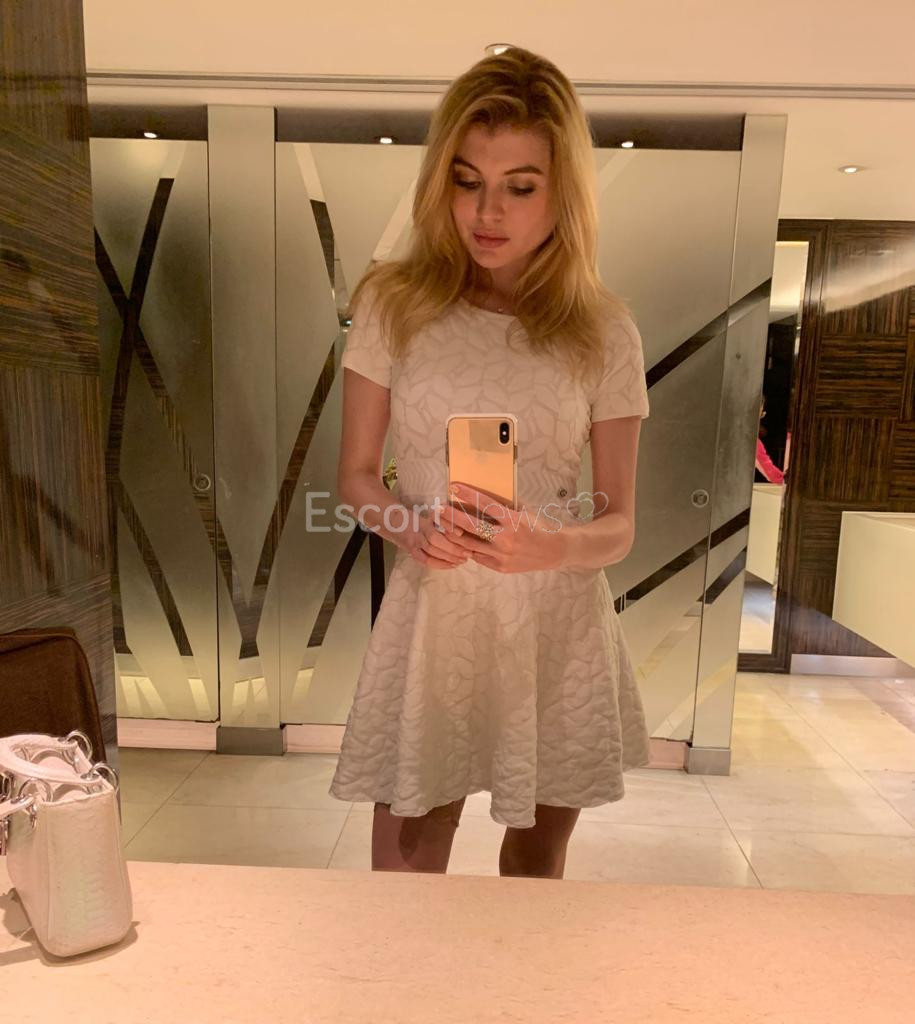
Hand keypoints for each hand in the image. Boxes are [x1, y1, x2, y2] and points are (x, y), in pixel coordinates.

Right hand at [407, 507, 468, 569]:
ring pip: (431, 551)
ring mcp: (415, 541)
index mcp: (426, 518)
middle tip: (468, 553)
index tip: (462, 533)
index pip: (438, 522)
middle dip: (453, 548)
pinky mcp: (412, 551)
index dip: (449, 527)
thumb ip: (444, 520)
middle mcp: (419, 529)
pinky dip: (440, 564)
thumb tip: (462, 530)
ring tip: (463, 560)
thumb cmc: (418, 517)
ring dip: (449, 557)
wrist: (393, 522)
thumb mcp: (430, 514)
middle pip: (435, 539)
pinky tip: (452, 565)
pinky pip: (425, 561)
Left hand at [440, 483, 566, 572]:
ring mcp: (501, 555)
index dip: (468, 495)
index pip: (485, 504)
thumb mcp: (524, 512)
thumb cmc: (539, 527)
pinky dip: (469, 549)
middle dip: (452, 516)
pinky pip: (478, 557)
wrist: (555, 551)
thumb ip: (504, 507)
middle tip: (439, 509)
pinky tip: (461, 542)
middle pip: (471, 526)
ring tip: (444, 525)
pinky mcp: (500, 567)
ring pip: (469, 545)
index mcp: (512, 520)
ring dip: (454, 534)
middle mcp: (505, 538)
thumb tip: (481, 498)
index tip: (454, 487)